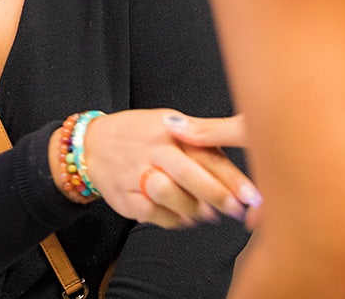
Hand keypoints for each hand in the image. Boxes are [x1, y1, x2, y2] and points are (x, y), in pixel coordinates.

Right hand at [58, 109, 259, 227]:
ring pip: (168, 194)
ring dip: (193, 209)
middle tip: (236, 211)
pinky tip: (183, 219)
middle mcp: (152, 149)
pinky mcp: (123, 197)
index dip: (232, 177)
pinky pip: (153, 214)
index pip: (205, 153)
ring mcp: (135, 173)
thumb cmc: (141, 135)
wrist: (91, 144)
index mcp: (170, 130)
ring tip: (207, 215)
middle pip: (187, 173)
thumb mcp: (170, 125)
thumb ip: (203, 140)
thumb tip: (237, 168)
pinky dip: (173, 220)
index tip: (252, 196)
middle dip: (216, 195)